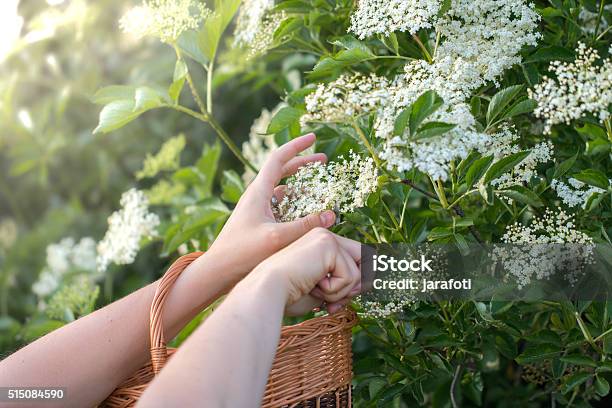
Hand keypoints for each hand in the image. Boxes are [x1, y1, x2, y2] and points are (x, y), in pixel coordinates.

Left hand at [207, 133, 335, 282]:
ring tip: (321, 191)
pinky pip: (281, 207)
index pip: (279, 158)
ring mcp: (258, 209)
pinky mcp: (259, 222)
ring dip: (302, 187)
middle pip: (283, 170)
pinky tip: (308, 214)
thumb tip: (332, 214)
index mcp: (258, 191)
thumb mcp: (278, 238)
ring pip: (283, 190)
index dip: (297, 146)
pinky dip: (296, 206)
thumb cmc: (241, 253)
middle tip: (324, 161)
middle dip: (304, 163)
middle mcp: (257, 196)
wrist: (217, 271)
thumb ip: (306, 226)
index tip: (314, 137)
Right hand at [252, 228, 361, 314]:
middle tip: (330, 302)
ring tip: (315, 290)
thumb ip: (343, 283)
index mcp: (319, 244)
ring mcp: (326, 237)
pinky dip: (335, 291)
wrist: (266, 291)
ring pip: (358, 274)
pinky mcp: (328, 245)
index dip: (357, 282)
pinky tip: (314, 286)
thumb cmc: (287, 295)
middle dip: (355, 288)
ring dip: (339, 292)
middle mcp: (324, 235)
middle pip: (365, 260)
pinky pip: (350, 276)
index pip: (356, 258)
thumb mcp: (322, 290)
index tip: (337, 303)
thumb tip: (368, 283)